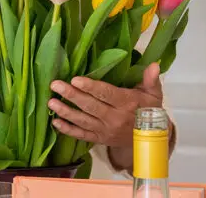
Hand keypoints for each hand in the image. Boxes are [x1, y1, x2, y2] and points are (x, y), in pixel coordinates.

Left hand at [48, 63, 165, 149]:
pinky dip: (68, 130)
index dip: (90, 87)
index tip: (75, 80)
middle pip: (90, 106)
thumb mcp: (154, 95)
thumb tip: (154, 65)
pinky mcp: (99, 139)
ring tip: (51, 102)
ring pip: (83, 120)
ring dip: (65, 111)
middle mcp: (114, 118)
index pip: (106, 94)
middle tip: (55, 85)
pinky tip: (55, 122)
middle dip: (71, 95)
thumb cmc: (149, 112)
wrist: (150, 140)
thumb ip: (151, 80)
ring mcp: (105, 130)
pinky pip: (82, 135)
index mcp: (127, 103)